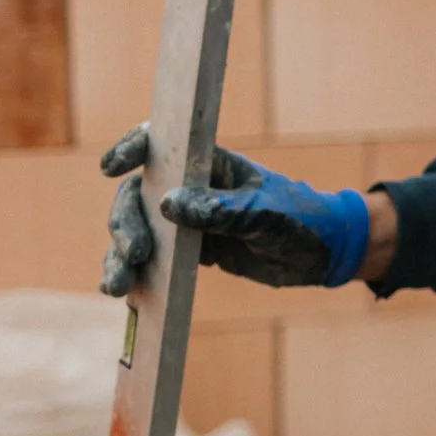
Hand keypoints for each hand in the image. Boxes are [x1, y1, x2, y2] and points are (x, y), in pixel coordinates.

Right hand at [99, 124, 370, 294]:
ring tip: (117, 285)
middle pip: (139, 196)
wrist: (325, 255)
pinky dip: (134, 273)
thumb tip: (168, 204)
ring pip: (138, 230)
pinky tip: (122, 290)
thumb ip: (223, 210)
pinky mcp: (190, 252)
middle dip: (126, 222)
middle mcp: (193, 187)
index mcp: (213, 164)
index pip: (164, 145)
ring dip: (120, 255)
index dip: (133, 148)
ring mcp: (187, 221)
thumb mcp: (268, 216)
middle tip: (137, 253)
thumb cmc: (304, 221)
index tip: (111, 167)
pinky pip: (151, 259)